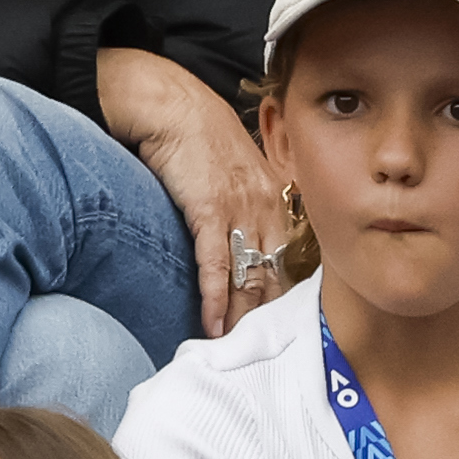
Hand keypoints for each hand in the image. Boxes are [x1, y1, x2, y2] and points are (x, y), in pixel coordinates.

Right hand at [94, 46, 288, 337]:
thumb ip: (242, 203)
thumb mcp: (232, 170)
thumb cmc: (195, 137)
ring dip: (240, 317)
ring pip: (248, 275)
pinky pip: (216, 265)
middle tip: (258, 352)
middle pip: (272, 275)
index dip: (280, 298)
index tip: (273, 329)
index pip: (286, 260)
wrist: (172, 106)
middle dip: (264, 317)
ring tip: (232, 350)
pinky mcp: (210, 210)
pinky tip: (210, 324)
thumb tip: (239, 238)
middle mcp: (266, 206)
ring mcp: (240, 209)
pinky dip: (215, 298)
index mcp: (275, 198)